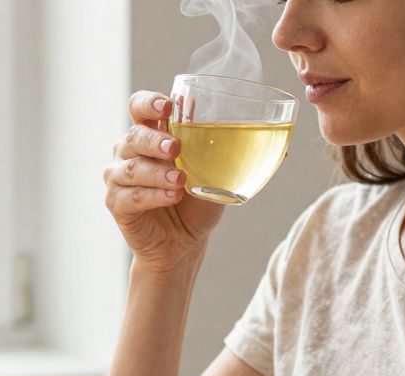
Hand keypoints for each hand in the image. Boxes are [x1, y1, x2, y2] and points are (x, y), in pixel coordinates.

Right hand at [103, 91, 223, 272]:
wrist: (183, 243)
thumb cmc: (198, 202)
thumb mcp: (220, 174)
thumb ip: (237, 155)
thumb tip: (287, 147)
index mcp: (152, 134)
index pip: (140, 106)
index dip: (150, 102)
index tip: (169, 107)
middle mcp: (129, 150)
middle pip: (134, 135)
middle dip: (155, 141)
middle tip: (176, 150)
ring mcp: (118, 177)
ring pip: (131, 167)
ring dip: (157, 173)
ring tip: (181, 181)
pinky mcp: (116, 203)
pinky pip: (129, 195)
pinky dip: (152, 196)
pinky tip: (171, 197)